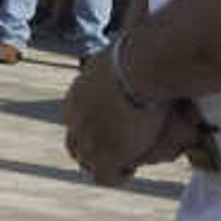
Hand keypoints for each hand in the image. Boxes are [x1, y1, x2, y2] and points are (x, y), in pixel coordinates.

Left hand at [61, 53, 200, 183]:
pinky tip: (129, 170)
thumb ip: (126, 62)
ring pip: (87, 160)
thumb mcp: (125, 55)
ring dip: (105, 162)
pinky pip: (105, 176)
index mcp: (78, 92)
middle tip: (114, 150)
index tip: (110, 127)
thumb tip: (132, 45)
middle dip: (93, 148)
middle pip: (75, 142)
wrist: (144, 64)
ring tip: (124, 162)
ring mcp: (87, 137)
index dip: (93, 126)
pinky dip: (117, 175)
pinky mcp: (104, 155)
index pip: (76, 117)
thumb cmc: (144, 52)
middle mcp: (75, 116)